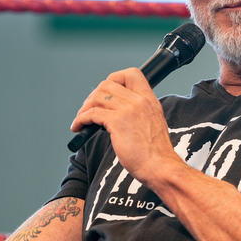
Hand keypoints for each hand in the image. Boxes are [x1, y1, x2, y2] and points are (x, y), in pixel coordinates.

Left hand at [71, 67, 183, 182]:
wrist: (160, 167)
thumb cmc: (155, 152)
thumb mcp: (153, 122)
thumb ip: (138, 112)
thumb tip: (116, 110)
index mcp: (149, 99)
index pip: (132, 74)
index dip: (114, 79)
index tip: (106, 92)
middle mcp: (139, 101)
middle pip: (108, 84)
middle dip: (93, 95)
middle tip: (88, 109)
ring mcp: (128, 110)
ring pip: (98, 97)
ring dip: (84, 108)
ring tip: (81, 120)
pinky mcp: (117, 122)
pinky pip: (92, 113)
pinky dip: (81, 119)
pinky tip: (79, 127)